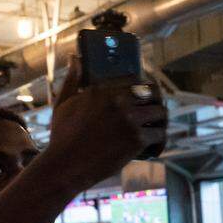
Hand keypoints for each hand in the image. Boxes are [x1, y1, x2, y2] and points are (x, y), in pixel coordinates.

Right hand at [44, 57, 166, 187]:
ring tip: (154, 129)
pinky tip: (152, 148)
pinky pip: (160, 135)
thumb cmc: (62, 135)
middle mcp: (118, 101)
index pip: (134, 79)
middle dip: (156, 100)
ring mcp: (129, 120)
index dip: (142, 87)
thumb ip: (72, 79)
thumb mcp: (63, 103)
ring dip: (160, 121)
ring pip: (161, 112)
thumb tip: (75, 58)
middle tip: (153, 111)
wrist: (65, 165)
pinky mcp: (137, 139)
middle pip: (152, 92)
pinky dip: (159, 142)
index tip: (143, 95)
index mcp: (101, 89)